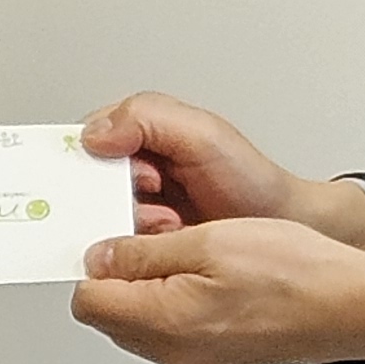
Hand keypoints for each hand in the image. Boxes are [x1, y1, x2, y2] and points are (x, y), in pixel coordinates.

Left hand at [69, 217, 364, 363]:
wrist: (349, 305)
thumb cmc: (293, 273)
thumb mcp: (206, 241)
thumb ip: (142, 252)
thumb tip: (100, 257)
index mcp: (164, 323)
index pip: (89, 299)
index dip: (94, 261)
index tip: (111, 232)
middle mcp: (174, 352)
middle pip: (110, 314)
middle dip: (119, 275)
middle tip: (150, 235)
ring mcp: (195, 360)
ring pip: (140, 321)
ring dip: (148, 286)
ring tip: (185, 251)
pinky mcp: (216, 357)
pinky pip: (172, 329)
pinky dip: (174, 300)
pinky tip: (205, 273)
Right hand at [77, 91, 364, 245]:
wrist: (278, 227)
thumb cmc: (248, 180)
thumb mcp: (202, 133)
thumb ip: (146, 117)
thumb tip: (94, 133)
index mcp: (138, 134)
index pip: (85, 137)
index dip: (91, 155)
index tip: (110, 166)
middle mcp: (131, 169)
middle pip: (87, 182)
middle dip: (115, 194)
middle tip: (151, 191)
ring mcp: (136, 208)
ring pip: (100, 218)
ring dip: (132, 222)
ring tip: (168, 220)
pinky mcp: (142, 242)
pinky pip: (118, 246)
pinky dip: (140, 245)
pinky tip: (169, 237)